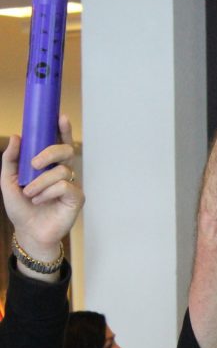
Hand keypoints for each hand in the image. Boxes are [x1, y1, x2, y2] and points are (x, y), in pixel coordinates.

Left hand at [1, 115, 81, 264]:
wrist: (28, 231)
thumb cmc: (21, 207)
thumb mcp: (8, 180)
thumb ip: (11, 159)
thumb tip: (17, 136)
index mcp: (49, 165)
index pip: (59, 143)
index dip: (62, 129)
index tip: (60, 116)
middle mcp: (63, 172)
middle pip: (66, 150)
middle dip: (50, 152)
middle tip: (33, 164)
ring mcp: (72, 184)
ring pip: (61, 171)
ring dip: (40, 182)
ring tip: (30, 194)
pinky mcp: (76, 198)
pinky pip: (65, 186)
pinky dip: (49, 192)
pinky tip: (40, 201)